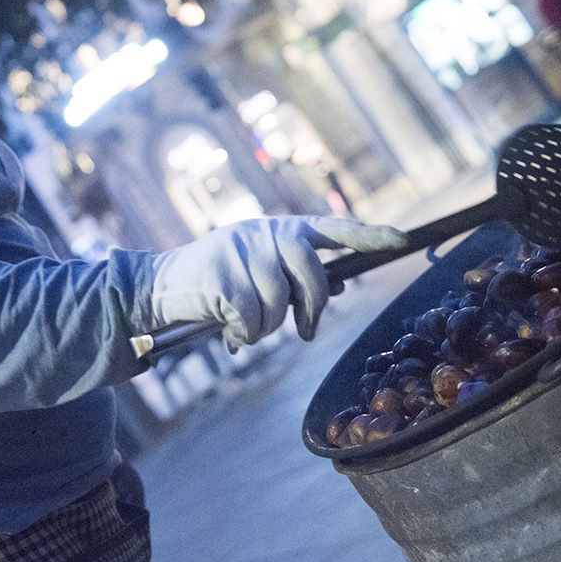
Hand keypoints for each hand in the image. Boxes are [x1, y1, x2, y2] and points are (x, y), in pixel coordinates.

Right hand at [143, 217, 407, 350]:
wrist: (159, 286)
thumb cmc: (217, 283)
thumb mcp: (259, 270)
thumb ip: (295, 274)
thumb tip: (339, 287)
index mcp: (279, 229)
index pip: (333, 227)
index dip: (368, 234)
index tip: (401, 238)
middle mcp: (264, 233)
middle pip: (311, 271)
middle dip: (311, 308)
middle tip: (305, 332)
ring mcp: (241, 251)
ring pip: (279, 303)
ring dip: (266, 327)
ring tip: (246, 325)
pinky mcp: (222, 276)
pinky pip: (252, 319)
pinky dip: (243, 334)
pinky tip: (228, 330)